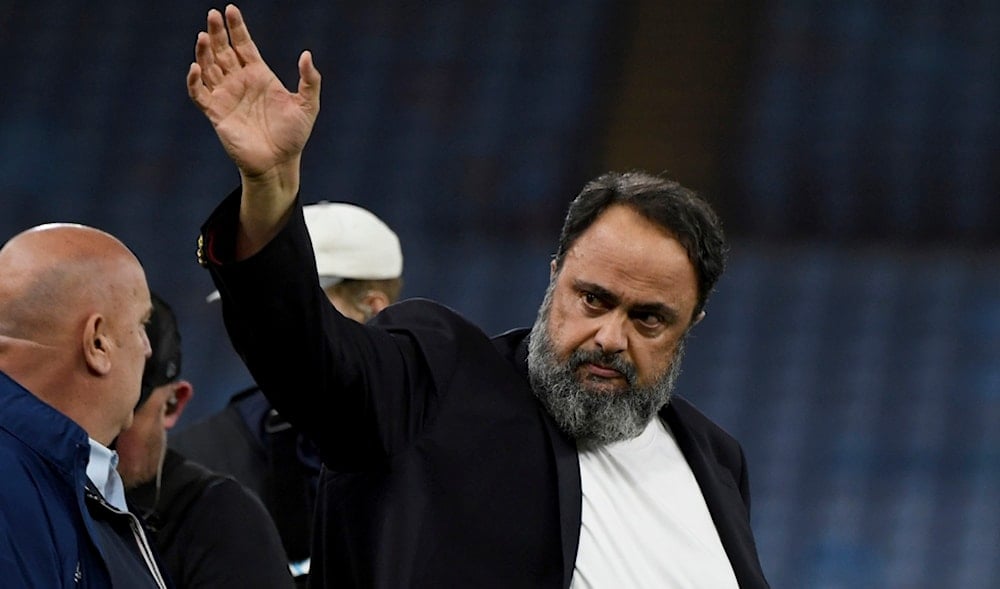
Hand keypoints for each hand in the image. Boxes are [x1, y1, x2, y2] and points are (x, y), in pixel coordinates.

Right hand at [187, 4, 320, 186]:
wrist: (279, 163)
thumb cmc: (294, 136)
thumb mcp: (308, 105)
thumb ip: (310, 80)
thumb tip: (306, 54)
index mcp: (259, 75)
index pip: (244, 44)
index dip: (237, 27)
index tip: (231, 9)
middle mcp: (239, 82)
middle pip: (223, 50)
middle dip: (217, 33)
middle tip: (213, 14)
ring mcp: (226, 96)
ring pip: (208, 67)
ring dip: (204, 52)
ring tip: (204, 35)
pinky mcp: (216, 113)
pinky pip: (198, 93)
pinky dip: (194, 80)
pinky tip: (195, 67)